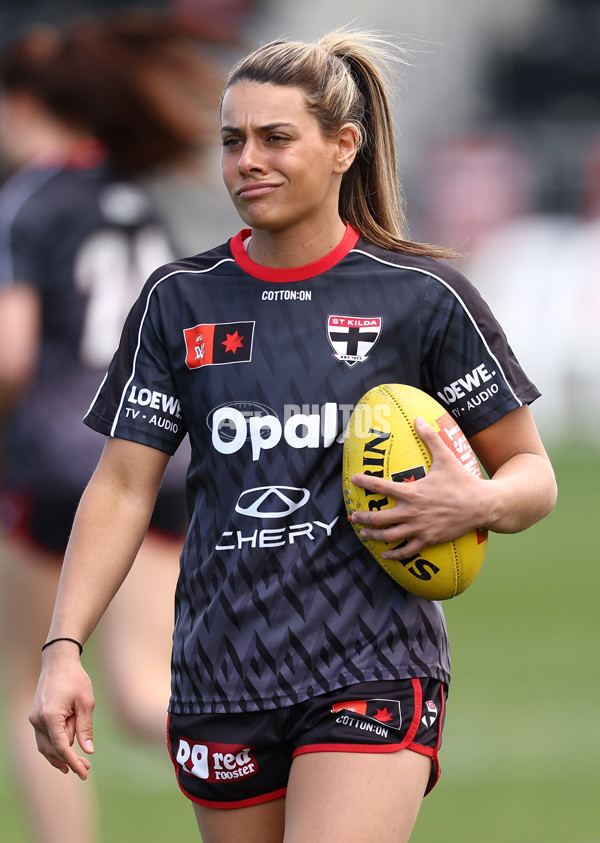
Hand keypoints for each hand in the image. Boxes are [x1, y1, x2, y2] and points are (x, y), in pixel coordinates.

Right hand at [29, 645, 95, 779]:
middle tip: (87, 769)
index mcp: (50, 716)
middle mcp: (37, 720)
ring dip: (60, 756)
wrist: (58, 661)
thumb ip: (85, 727)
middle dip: (69, 760)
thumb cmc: (75, 678)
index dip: (73, 761)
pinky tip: (63, 757)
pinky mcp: (36, 717)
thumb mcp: (86, 702)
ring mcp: (34, 719)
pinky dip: (53, 747)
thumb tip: (87, 751)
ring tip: (78, 765)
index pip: (61, 747)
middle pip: (53, 750)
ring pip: (45, 747)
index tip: (84, 773)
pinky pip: (43, 738)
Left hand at [348, 416, 484, 558]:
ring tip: (363, 534)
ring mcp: (420, 528)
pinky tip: (385, 553)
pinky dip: (394, 553)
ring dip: (373, 535)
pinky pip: (407, 550)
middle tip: (353, 516)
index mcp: (413, 492)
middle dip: (363, 517)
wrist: (482, 505)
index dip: (365, 482)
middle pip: (379, 518)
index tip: (354, 480)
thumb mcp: (446, 457)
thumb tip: (419, 418)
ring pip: (389, 536)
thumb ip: (430, 438)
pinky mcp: (429, 540)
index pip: (381, 486)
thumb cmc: (463, 481)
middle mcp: (412, 512)